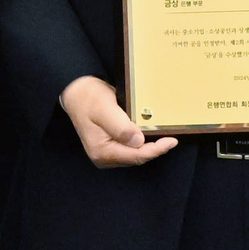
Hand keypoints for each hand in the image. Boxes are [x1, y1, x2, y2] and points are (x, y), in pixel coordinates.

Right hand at [58, 75, 176, 169]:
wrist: (76, 92)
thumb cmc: (88, 98)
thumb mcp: (105, 109)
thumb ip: (121, 127)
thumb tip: (138, 141)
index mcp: (102, 151)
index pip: (135, 156)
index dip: (156, 150)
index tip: (171, 140)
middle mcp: (104, 157)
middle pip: (137, 157)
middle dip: (154, 148)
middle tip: (170, 136)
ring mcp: (107, 153)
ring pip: (135, 154)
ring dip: (149, 145)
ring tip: (161, 134)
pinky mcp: (111, 146)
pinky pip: (131, 148)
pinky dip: (141, 141)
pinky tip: (148, 132)